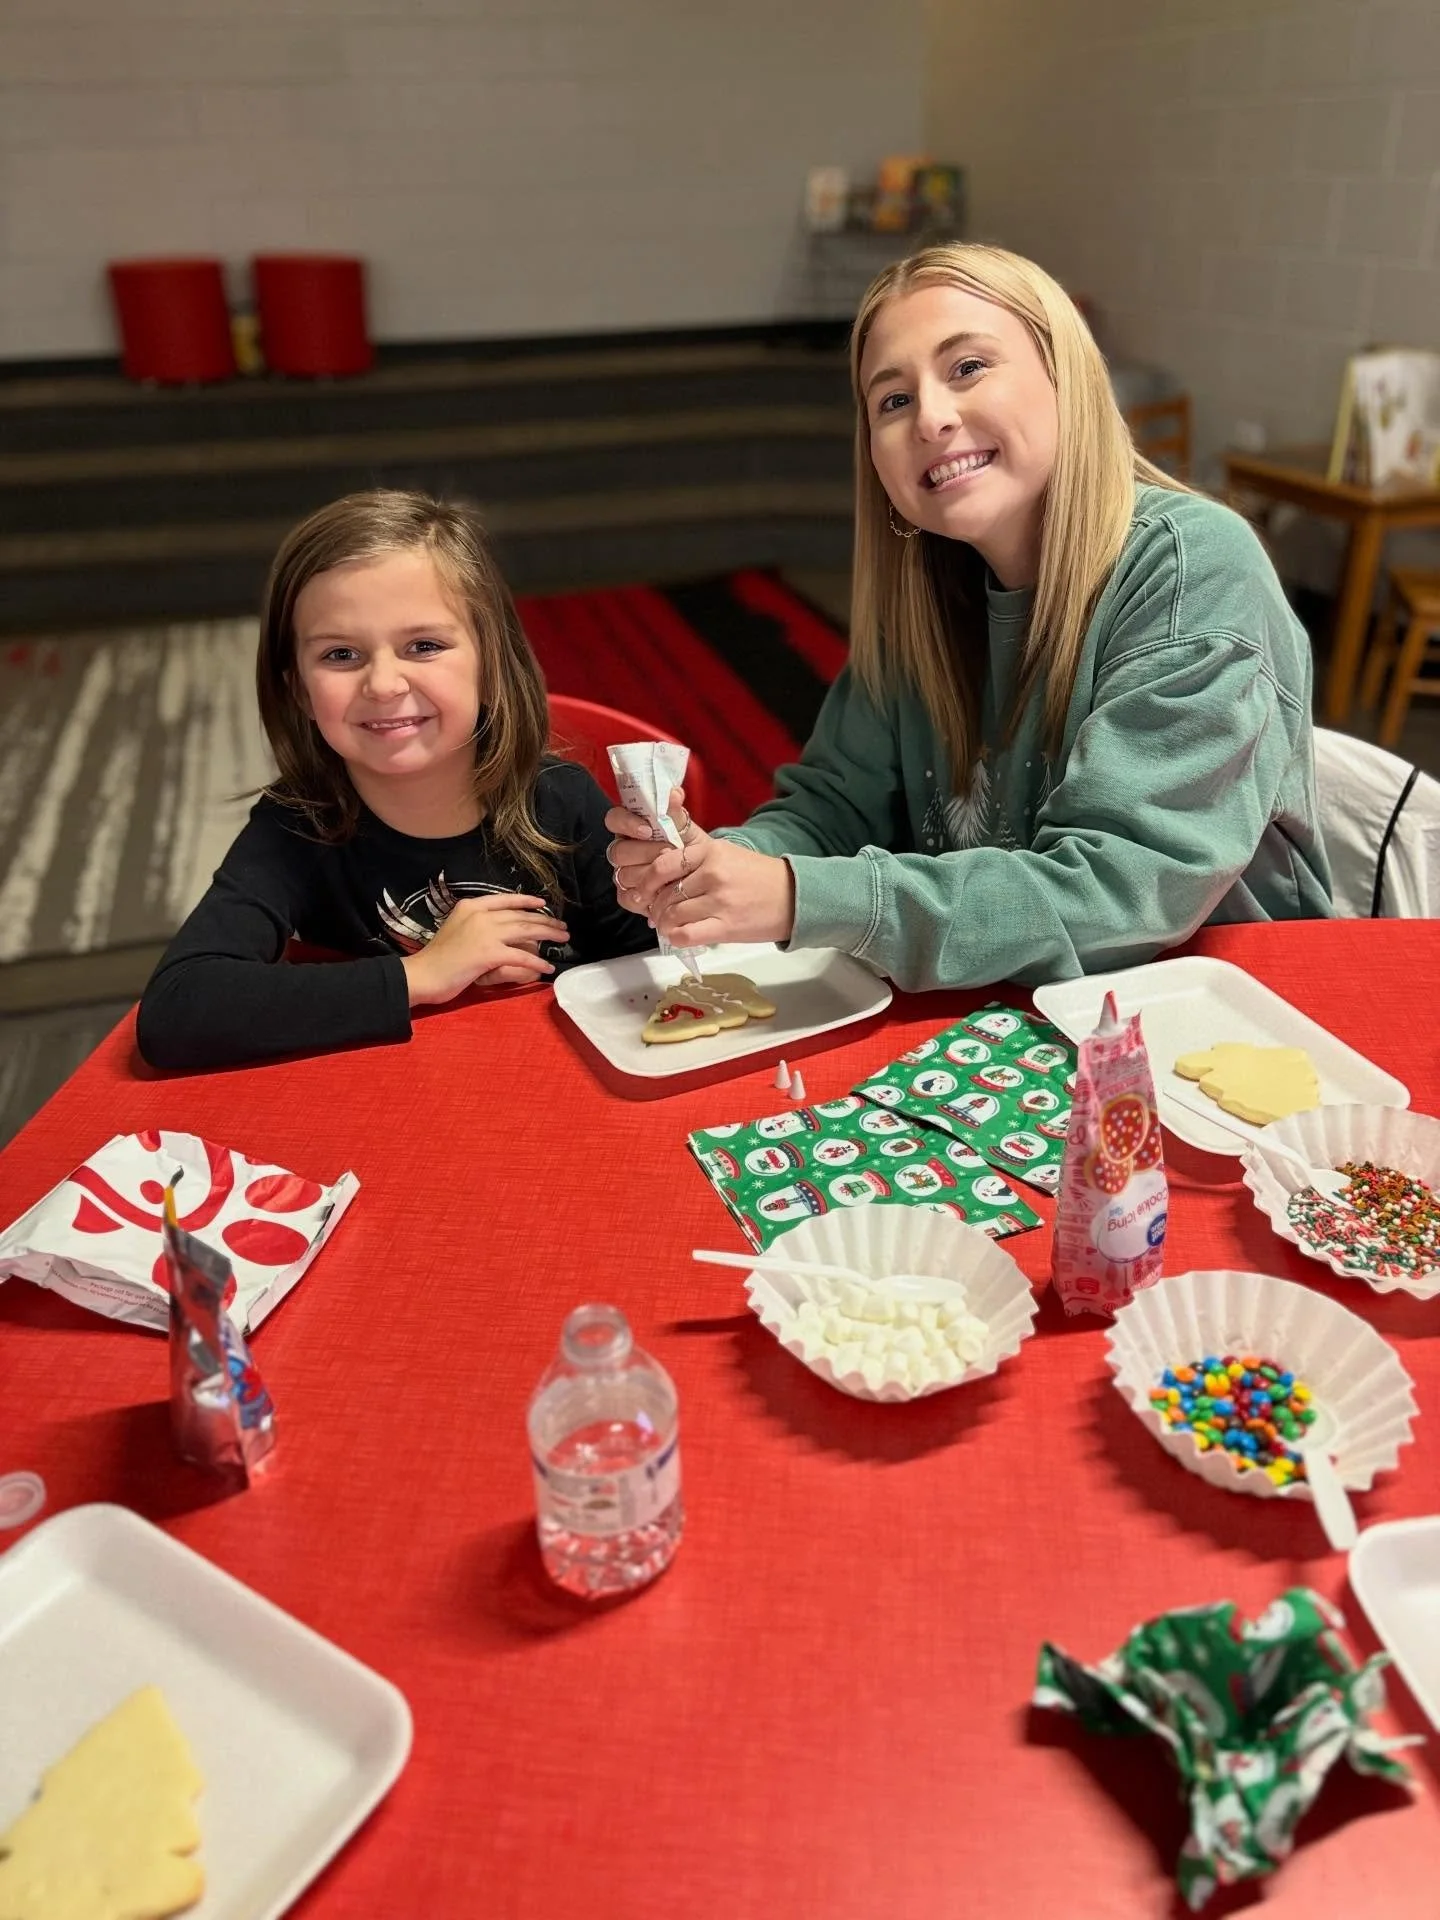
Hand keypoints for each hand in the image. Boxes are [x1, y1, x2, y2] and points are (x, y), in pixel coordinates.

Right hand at [401, 894, 569, 1006]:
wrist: (422, 974)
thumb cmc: (438, 958)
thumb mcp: (456, 929)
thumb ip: (477, 926)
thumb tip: (501, 931)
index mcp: (470, 906)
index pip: (505, 900)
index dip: (527, 901)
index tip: (542, 904)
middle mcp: (480, 915)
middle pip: (520, 915)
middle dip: (545, 920)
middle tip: (562, 926)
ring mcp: (485, 933)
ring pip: (526, 931)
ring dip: (549, 934)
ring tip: (563, 939)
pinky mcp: (489, 953)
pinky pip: (521, 956)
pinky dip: (537, 962)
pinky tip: (547, 967)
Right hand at [606, 785, 695, 916]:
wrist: (701, 877)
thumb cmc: (689, 849)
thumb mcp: (686, 830)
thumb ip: (676, 813)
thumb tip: (674, 793)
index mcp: (631, 828)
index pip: (614, 819)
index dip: (626, 823)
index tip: (648, 830)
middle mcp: (623, 850)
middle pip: (618, 851)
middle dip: (645, 852)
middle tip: (668, 853)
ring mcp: (623, 873)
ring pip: (623, 874)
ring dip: (649, 874)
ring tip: (671, 873)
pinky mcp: (627, 895)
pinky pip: (626, 896)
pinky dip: (645, 895)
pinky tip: (662, 891)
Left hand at [651, 836, 796, 948]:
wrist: (793, 897)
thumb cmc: (757, 876)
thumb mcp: (726, 853)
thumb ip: (694, 857)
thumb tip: (658, 872)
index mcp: (710, 851)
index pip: (663, 864)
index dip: (647, 881)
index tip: (645, 890)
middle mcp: (712, 873)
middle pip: (665, 892)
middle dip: (654, 906)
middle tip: (654, 913)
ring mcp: (719, 901)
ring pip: (672, 914)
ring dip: (663, 923)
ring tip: (666, 924)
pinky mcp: (726, 926)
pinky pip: (686, 934)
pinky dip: (675, 937)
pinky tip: (678, 935)